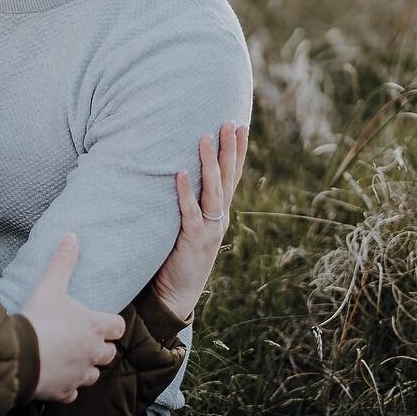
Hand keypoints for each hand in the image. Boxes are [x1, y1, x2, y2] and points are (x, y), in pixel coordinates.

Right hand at [18, 234, 126, 403]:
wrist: (18, 357)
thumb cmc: (38, 319)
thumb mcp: (50, 286)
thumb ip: (63, 262)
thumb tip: (72, 236)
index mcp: (94, 327)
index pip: (119, 327)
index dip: (111, 324)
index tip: (101, 321)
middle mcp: (92, 353)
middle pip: (110, 353)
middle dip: (101, 347)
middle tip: (85, 338)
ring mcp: (80, 375)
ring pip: (94, 375)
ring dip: (87, 367)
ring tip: (72, 358)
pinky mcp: (64, 392)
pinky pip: (73, 392)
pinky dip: (69, 387)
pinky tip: (57, 378)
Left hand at [151, 122, 248, 320]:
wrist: (176, 294)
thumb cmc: (177, 256)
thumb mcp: (189, 225)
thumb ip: (189, 202)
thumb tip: (178, 169)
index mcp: (219, 212)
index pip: (232, 175)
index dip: (237, 151)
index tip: (240, 125)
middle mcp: (219, 218)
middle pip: (228, 177)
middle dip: (230, 149)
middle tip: (230, 122)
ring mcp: (209, 229)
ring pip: (213, 190)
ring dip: (209, 163)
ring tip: (205, 137)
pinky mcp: (192, 241)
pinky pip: (189, 212)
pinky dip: (185, 192)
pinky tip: (180, 173)